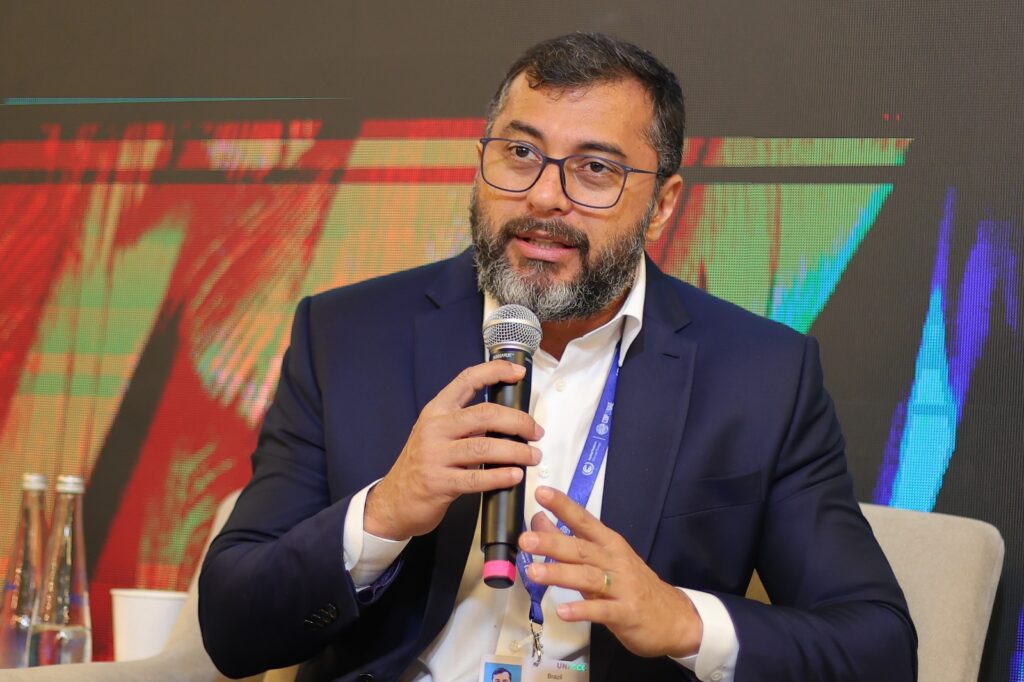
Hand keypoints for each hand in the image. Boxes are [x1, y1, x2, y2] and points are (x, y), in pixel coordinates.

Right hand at [364, 360, 543, 539]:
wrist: (394, 501)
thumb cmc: (423, 465)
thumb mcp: (437, 434)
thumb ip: (466, 423)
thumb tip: (509, 419)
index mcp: (437, 410)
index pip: (467, 379)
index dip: (495, 371)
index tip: (518, 372)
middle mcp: (435, 428)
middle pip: (485, 414)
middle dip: (518, 421)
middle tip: (536, 432)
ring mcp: (435, 455)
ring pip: (485, 447)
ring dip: (516, 451)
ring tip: (532, 456)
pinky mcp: (439, 483)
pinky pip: (477, 479)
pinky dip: (501, 476)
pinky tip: (515, 476)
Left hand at [519, 486, 702, 658]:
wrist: (674, 617)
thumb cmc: (632, 585)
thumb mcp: (603, 559)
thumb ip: (570, 542)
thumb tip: (539, 521)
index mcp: (609, 544)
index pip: (584, 520)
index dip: (563, 506)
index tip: (542, 493)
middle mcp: (615, 561)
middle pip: (582, 549)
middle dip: (553, 543)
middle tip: (526, 539)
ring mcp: (622, 587)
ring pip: (588, 577)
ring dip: (560, 574)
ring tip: (533, 572)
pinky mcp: (626, 613)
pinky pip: (602, 611)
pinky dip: (582, 610)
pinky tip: (562, 611)